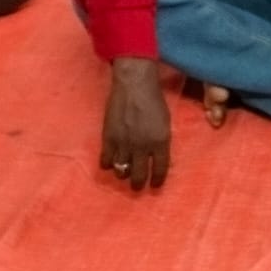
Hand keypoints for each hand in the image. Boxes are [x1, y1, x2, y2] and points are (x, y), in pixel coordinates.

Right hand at [101, 57, 170, 190]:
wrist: (134, 85)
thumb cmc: (154, 100)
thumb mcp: (165, 122)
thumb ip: (161, 141)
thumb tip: (156, 157)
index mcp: (160, 141)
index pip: (160, 169)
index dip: (157, 180)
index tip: (155, 184)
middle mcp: (142, 146)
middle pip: (139, 176)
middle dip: (139, 184)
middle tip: (138, 185)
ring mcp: (123, 143)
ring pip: (121, 172)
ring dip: (123, 174)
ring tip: (124, 172)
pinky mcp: (108, 138)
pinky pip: (106, 161)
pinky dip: (108, 164)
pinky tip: (111, 162)